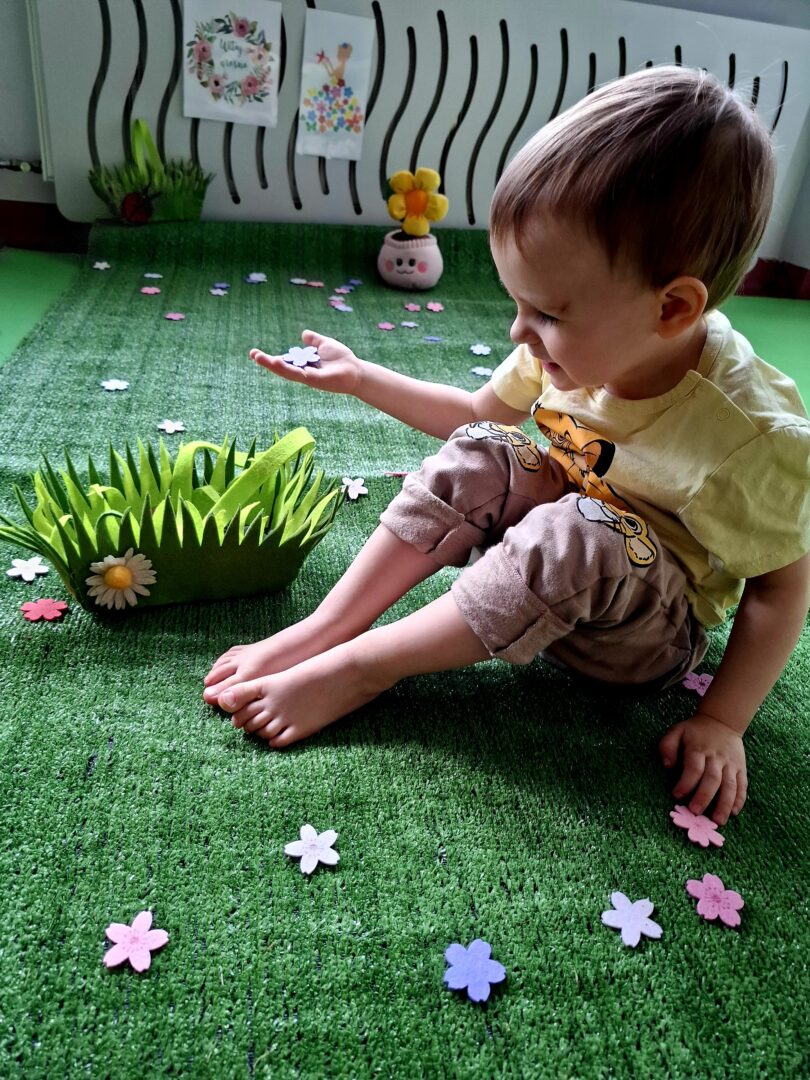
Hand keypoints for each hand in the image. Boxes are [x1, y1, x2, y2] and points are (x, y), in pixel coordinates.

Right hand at [249, 330, 363, 394]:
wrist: (356, 370)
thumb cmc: (342, 359)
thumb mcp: (325, 344)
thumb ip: (314, 340)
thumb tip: (303, 334)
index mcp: (303, 364)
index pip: (283, 361)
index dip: (270, 358)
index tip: (255, 353)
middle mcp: (303, 372)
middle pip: (281, 368)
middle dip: (267, 362)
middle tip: (253, 354)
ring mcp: (308, 377)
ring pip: (287, 372)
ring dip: (274, 366)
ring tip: (260, 358)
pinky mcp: (315, 380)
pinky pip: (299, 374)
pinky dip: (289, 369)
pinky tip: (279, 362)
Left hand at [658, 713, 746, 824]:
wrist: (722, 721)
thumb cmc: (694, 731)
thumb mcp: (677, 731)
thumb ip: (667, 746)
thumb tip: (667, 766)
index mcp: (698, 749)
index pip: (693, 768)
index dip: (685, 783)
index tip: (676, 796)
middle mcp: (716, 758)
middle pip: (712, 779)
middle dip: (704, 797)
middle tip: (696, 813)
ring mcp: (731, 764)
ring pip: (730, 785)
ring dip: (725, 804)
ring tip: (718, 821)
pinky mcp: (741, 768)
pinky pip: (742, 785)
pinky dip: (740, 799)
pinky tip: (734, 812)